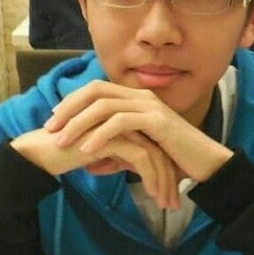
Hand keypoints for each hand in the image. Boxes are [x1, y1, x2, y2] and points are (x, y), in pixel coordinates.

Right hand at [11, 126, 180, 209]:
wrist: (40, 152)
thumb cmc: (65, 154)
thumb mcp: (100, 157)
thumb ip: (117, 158)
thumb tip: (135, 169)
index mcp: (123, 124)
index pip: (154, 148)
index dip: (165, 173)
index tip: (168, 197)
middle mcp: (125, 121)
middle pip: (159, 150)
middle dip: (170, 180)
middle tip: (173, 204)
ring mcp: (119, 127)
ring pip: (154, 154)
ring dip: (163, 181)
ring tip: (165, 204)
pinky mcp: (112, 136)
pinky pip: (140, 157)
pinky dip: (149, 176)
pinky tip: (150, 194)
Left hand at [44, 80, 233, 182]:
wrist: (205, 163)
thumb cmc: (173, 159)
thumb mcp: (137, 155)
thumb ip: (114, 155)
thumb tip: (88, 164)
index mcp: (135, 99)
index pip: (95, 90)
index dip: (71, 102)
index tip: (53, 120)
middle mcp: (140, 96)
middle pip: (94, 91)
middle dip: (68, 109)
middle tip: (49, 128)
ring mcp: (149, 105)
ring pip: (104, 106)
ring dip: (78, 123)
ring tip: (62, 141)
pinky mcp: (157, 120)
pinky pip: (121, 122)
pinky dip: (101, 135)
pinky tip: (87, 149)